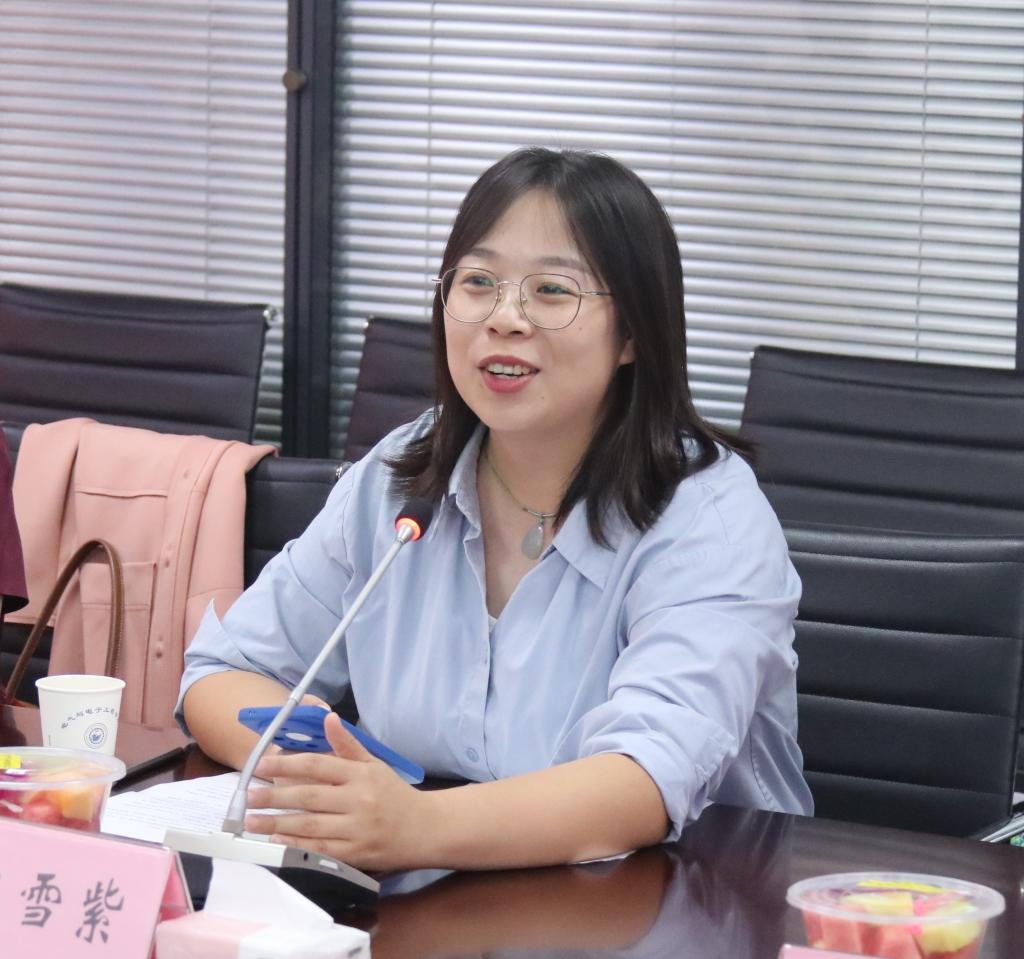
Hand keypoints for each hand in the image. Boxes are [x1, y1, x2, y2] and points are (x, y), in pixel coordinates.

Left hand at [244, 713, 436, 870]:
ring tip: (252, 821)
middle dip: (274, 796)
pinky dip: (296, 846)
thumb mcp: (374, 764)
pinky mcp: (355, 854)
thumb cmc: (394, 794)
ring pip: (310, 825)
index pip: (318, 765)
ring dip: (277, 823)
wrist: (425, 829)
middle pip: (309, 796)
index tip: (262, 765)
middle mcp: (358, 800)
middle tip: (248, 795)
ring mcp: (356, 829)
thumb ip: (348, 744)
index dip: (287, 764)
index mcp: (360, 775)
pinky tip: (276, 841)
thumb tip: (328, 718)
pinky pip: (320, 849)